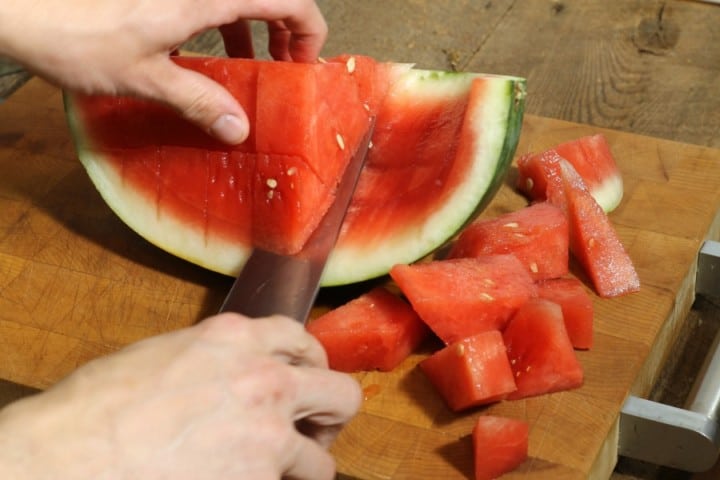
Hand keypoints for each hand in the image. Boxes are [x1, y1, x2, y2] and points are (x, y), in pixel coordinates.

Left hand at [0, 0, 326, 143]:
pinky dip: (224, 27)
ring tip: (256, 69)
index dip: (309, 31)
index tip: (305, 66)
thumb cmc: (77, 35)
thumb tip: (239, 131)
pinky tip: (213, 59)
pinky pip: (212, 5)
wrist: (21, 9)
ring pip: (240, 1)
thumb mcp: (146, 77)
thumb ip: (199, 101)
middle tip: (286, 69)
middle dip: (286, 30)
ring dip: (256, 29)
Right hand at [0, 314, 360, 478]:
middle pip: (339, 392)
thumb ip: (213, 359)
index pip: (300, 339)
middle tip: (314, 430)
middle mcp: (264, 379)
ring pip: (322, 457)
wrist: (72, 456)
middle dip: (332, 413)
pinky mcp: (261, 479)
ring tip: (280, 472)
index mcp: (235, 338)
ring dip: (306, 466)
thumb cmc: (98, 408)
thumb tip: (227, 375)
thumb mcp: (162, 355)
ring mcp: (268, 432)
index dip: (310, 362)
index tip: (308, 378)